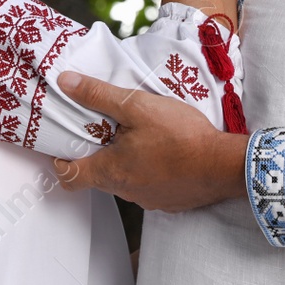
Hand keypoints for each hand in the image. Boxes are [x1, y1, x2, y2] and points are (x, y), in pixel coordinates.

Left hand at [51, 72, 248, 211]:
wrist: (224, 166)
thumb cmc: (180, 136)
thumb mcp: (137, 106)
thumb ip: (99, 95)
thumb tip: (65, 83)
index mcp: (110, 171)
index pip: (68, 177)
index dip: (60, 161)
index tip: (62, 145)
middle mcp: (125, 191)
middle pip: (96, 176)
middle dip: (95, 153)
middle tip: (102, 129)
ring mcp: (148, 200)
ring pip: (124, 180)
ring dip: (124, 161)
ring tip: (137, 135)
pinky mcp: (168, 201)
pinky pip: (148, 186)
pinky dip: (148, 170)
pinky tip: (162, 151)